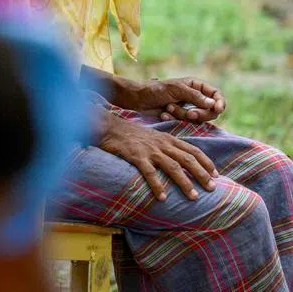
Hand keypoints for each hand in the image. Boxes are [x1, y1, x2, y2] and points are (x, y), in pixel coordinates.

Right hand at [97, 114, 217, 200]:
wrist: (108, 127)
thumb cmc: (131, 134)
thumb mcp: (153, 137)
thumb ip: (167, 146)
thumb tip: (181, 160)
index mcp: (168, 139)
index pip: (193, 150)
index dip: (206, 163)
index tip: (216, 175)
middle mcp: (162, 144)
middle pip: (188, 159)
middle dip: (202, 174)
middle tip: (212, 189)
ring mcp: (150, 150)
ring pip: (173, 167)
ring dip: (185, 182)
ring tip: (193, 197)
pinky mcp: (136, 156)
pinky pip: (150, 173)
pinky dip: (158, 185)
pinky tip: (163, 198)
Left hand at [118, 77, 226, 122]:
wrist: (136, 99)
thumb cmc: (154, 90)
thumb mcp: (176, 90)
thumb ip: (195, 97)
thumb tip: (214, 105)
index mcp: (195, 85)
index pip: (216, 94)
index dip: (220, 102)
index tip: (218, 109)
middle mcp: (194, 96)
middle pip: (211, 110)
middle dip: (200, 113)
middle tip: (189, 114)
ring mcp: (187, 107)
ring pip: (197, 118)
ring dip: (182, 115)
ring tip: (168, 108)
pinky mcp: (179, 117)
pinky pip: (185, 123)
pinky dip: (174, 119)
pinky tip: (163, 114)